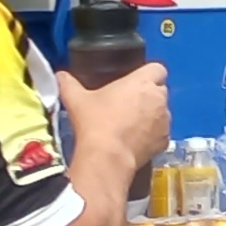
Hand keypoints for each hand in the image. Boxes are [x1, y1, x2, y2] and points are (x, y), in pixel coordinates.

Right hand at [63, 59, 172, 186]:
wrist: (107, 157)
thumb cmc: (95, 121)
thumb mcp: (77, 99)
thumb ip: (68, 83)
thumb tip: (60, 75)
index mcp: (142, 82)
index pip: (157, 68)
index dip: (147, 75)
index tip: (134, 83)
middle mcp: (159, 98)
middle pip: (160, 91)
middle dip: (148, 96)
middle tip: (128, 104)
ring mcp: (165, 121)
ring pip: (162, 113)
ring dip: (151, 116)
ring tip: (131, 125)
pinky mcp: (164, 141)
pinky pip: (160, 134)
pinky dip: (152, 136)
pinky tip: (135, 142)